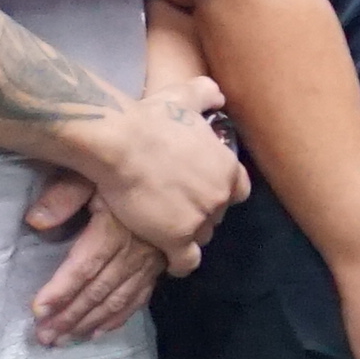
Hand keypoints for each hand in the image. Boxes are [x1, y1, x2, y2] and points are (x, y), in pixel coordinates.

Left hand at [19, 172, 170, 345]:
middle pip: (98, 290)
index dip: (60, 290)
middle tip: (45, 338)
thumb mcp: (92, 172)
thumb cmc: (126, 166)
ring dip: (89, 322)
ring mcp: (149, 261)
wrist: (173, 165)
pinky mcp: (158, 265)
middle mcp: (134, 251)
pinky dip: (118, 318)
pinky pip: (139, 298)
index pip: (83, 267)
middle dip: (69, 317)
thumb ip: (64, 195)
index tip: (37, 311)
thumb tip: (35, 221)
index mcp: (114, 229)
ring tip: (64, 340)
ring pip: (117, 300)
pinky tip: (99, 331)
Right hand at [93, 88, 245, 256]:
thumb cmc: (150, 118)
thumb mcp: (184, 96)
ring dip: (189, 233)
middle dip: (201, 211)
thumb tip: (219, 95)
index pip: (238, 190)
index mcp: (227, 167)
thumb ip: (206, 94)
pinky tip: (170, 261)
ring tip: (167, 229)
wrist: (121, 143)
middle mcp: (220, 196)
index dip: (221, 191)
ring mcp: (200, 219)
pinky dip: (180, 264)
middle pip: (217, 214)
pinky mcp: (177, 239)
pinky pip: (186, 262)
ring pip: (202, 236)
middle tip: (177, 207)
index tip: (203, 190)